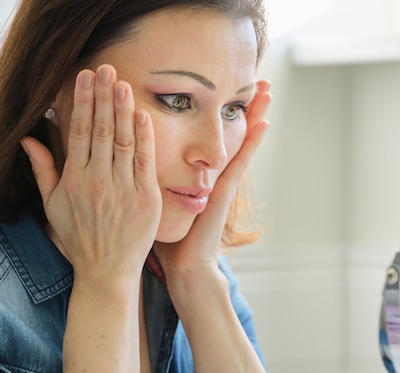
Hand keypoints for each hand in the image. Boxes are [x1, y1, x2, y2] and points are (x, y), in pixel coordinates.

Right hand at [21, 64, 161, 286]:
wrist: (107, 272)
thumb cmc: (78, 238)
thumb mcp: (52, 206)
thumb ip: (43, 170)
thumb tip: (27, 138)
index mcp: (74, 181)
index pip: (78, 132)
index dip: (82, 102)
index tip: (85, 78)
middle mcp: (98, 182)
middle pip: (101, 130)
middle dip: (103, 97)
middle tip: (106, 68)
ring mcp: (124, 190)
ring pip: (123, 141)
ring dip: (123, 110)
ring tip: (123, 83)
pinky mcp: (146, 199)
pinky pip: (145, 162)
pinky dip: (144, 138)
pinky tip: (143, 116)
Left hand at [153, 80, 271, 296]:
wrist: (185, 266)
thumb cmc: (170, 238)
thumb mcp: (160, 201)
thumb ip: (152, 181)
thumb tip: (131, 166)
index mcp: (200, 175)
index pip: (211, 137)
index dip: (219, 113)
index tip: (225, 87)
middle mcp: (214, 174)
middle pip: (230, 132)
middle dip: (243, 107)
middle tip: (257, 80)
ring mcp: (222, 183)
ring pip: (240, 141)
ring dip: (254, 116)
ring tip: (267, 91)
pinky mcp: (224, 193)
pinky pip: (240, 163)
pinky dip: (252, 144)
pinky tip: (263, 124)